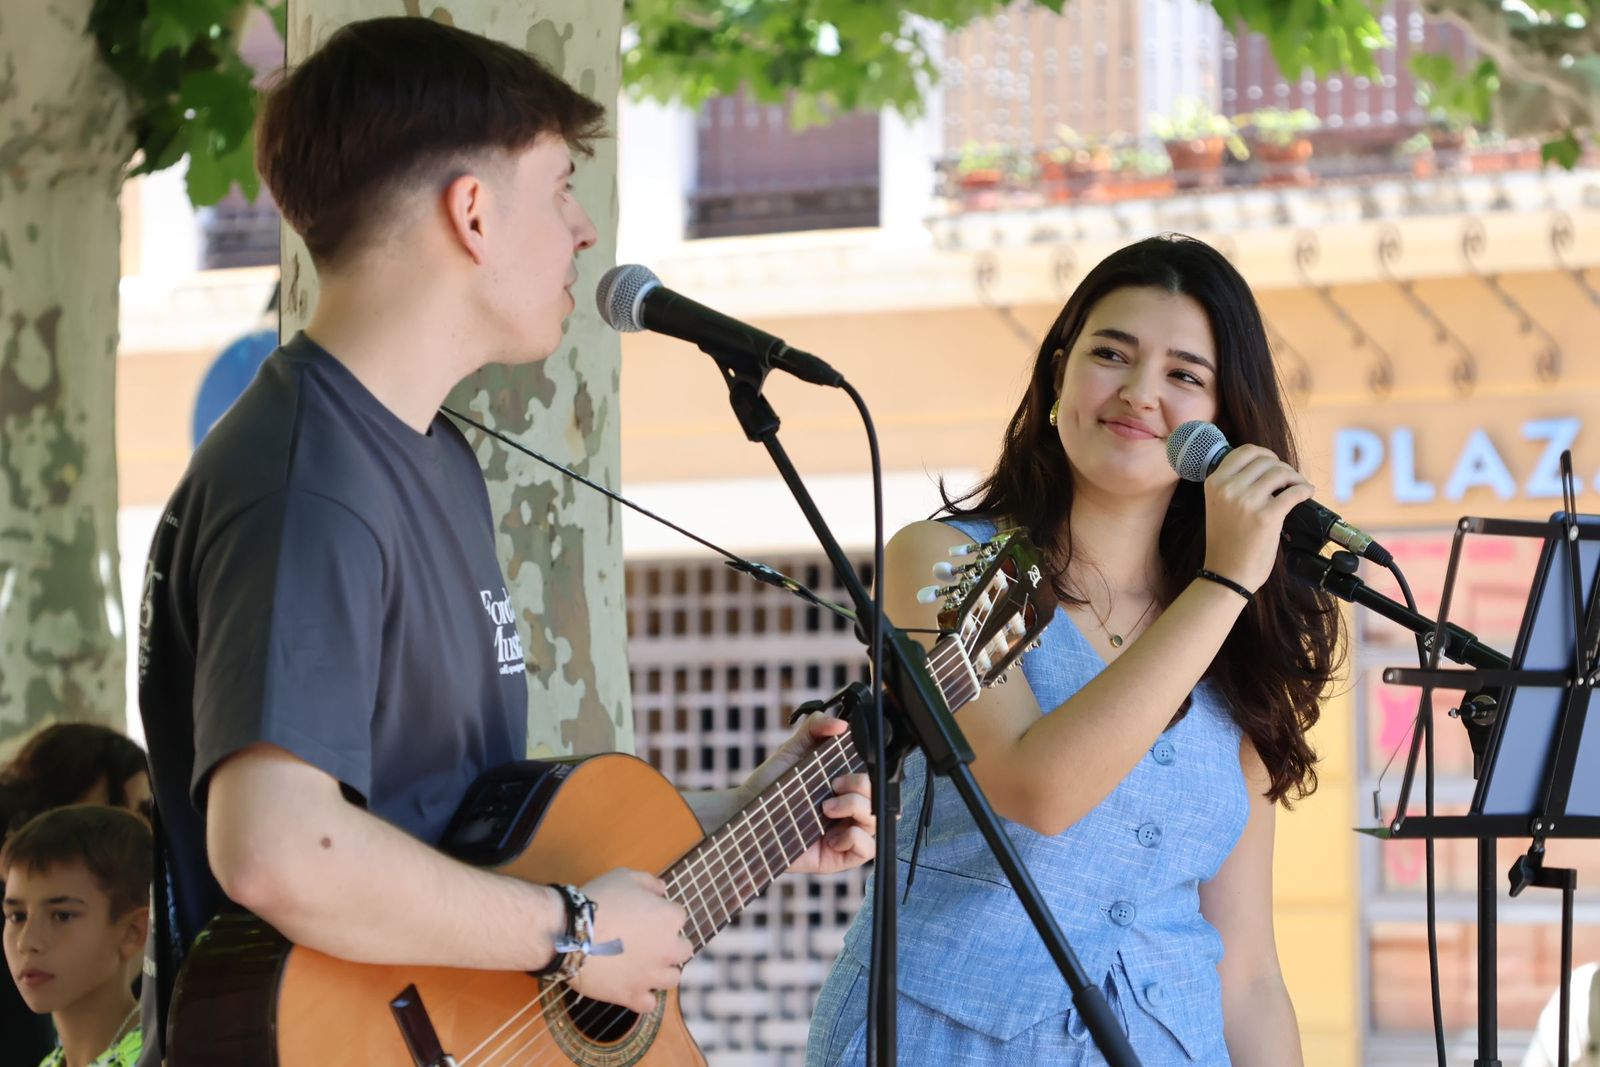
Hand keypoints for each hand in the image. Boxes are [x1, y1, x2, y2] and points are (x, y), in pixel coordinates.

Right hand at [569, 869, 690, 1013]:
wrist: (569, 933)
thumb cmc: (598, 900)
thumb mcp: (624, 876)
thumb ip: (649, 882)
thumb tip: (662, 890)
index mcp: (669, 918)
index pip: (678, 916)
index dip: (661, 914)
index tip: (645, 915)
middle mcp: (668, 949)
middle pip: (683, 950)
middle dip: (669, 945)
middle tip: (648, 941)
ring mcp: (652, 975)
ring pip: (672, 978)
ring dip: (661, 971)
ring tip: (642, 965)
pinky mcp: (633, 996)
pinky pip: (649, 1004)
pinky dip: (643, 997)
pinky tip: (631, 986)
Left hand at [742, 712, 875, 875]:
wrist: (746, 813)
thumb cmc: (770, 785)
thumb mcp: (793, 748)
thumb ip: (816, 726)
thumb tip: (841, 724)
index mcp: (845, 786)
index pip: (874, 778)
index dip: (869, 770)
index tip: (844, 767)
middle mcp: (849, 810)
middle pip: (879, 798)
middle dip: (860, 787)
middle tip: (832, 786)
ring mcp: (845, 834)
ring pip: (876, 822)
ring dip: (855, 809)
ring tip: (826, 808)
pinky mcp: (839, 856)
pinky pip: (868, 849)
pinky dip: (855, 838)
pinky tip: (830, 835)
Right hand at [1200, 443, 1315, 593]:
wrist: (1226, 574)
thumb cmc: (1225, 542)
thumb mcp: (1218, 506)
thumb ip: (1233, 485)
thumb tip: (1267, 469)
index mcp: (1214, 483)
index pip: (1245, 452)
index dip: (1265, 454)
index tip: (1274, 463)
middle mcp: (1228, 489)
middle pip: (1265, 460)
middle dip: (1282, 467)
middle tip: (1289, 480)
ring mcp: (1247, 502)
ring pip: (1280, 472)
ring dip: (1295, 477)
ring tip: (1299, 487)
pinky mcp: (1267, 516)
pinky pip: (1294, 492)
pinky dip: (1305, 490)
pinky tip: (1307, 494)